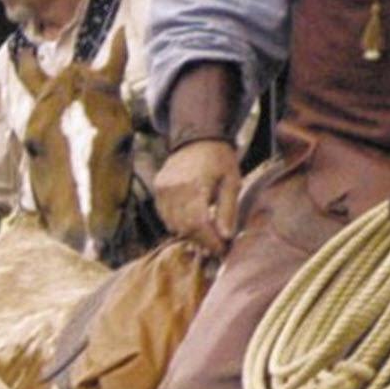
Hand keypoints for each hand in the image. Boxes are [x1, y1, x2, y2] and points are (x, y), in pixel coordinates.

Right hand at [153, 138, 241, 256]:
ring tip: (206, 235)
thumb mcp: (232, 182)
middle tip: (216, 246)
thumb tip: (225, 237)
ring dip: (190, 234)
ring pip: (173, 224)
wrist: (198, 138)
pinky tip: (193, 222)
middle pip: (185, 227)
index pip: (199, 223)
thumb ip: (228, 210)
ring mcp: (163, 188)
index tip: (222, 250)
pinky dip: (179, 223)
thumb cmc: (220, 160)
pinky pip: (166, 215)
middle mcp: (175, 187)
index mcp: (196, 184)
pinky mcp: (158, 189)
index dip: (210, 241)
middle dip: (201, 241)